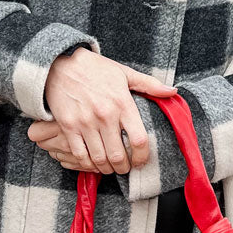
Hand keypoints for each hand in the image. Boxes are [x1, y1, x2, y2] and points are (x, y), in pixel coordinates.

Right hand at [30, 50, 177, 173]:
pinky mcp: (68, 126)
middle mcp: (105, 115)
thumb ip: (149, 85)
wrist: (59, 64)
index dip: (142, 157)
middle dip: (123, 168)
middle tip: (124, 168)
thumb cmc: (94, 69)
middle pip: (118, 156)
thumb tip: (173, 92)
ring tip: (109, 167)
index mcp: (122, 103)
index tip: (141, 161)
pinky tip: (92, 162)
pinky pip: (80, 155)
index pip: (139, 140)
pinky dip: (87, 164)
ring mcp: (85, 122)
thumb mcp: (124, 73)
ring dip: (106, 168)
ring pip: (99, 159)